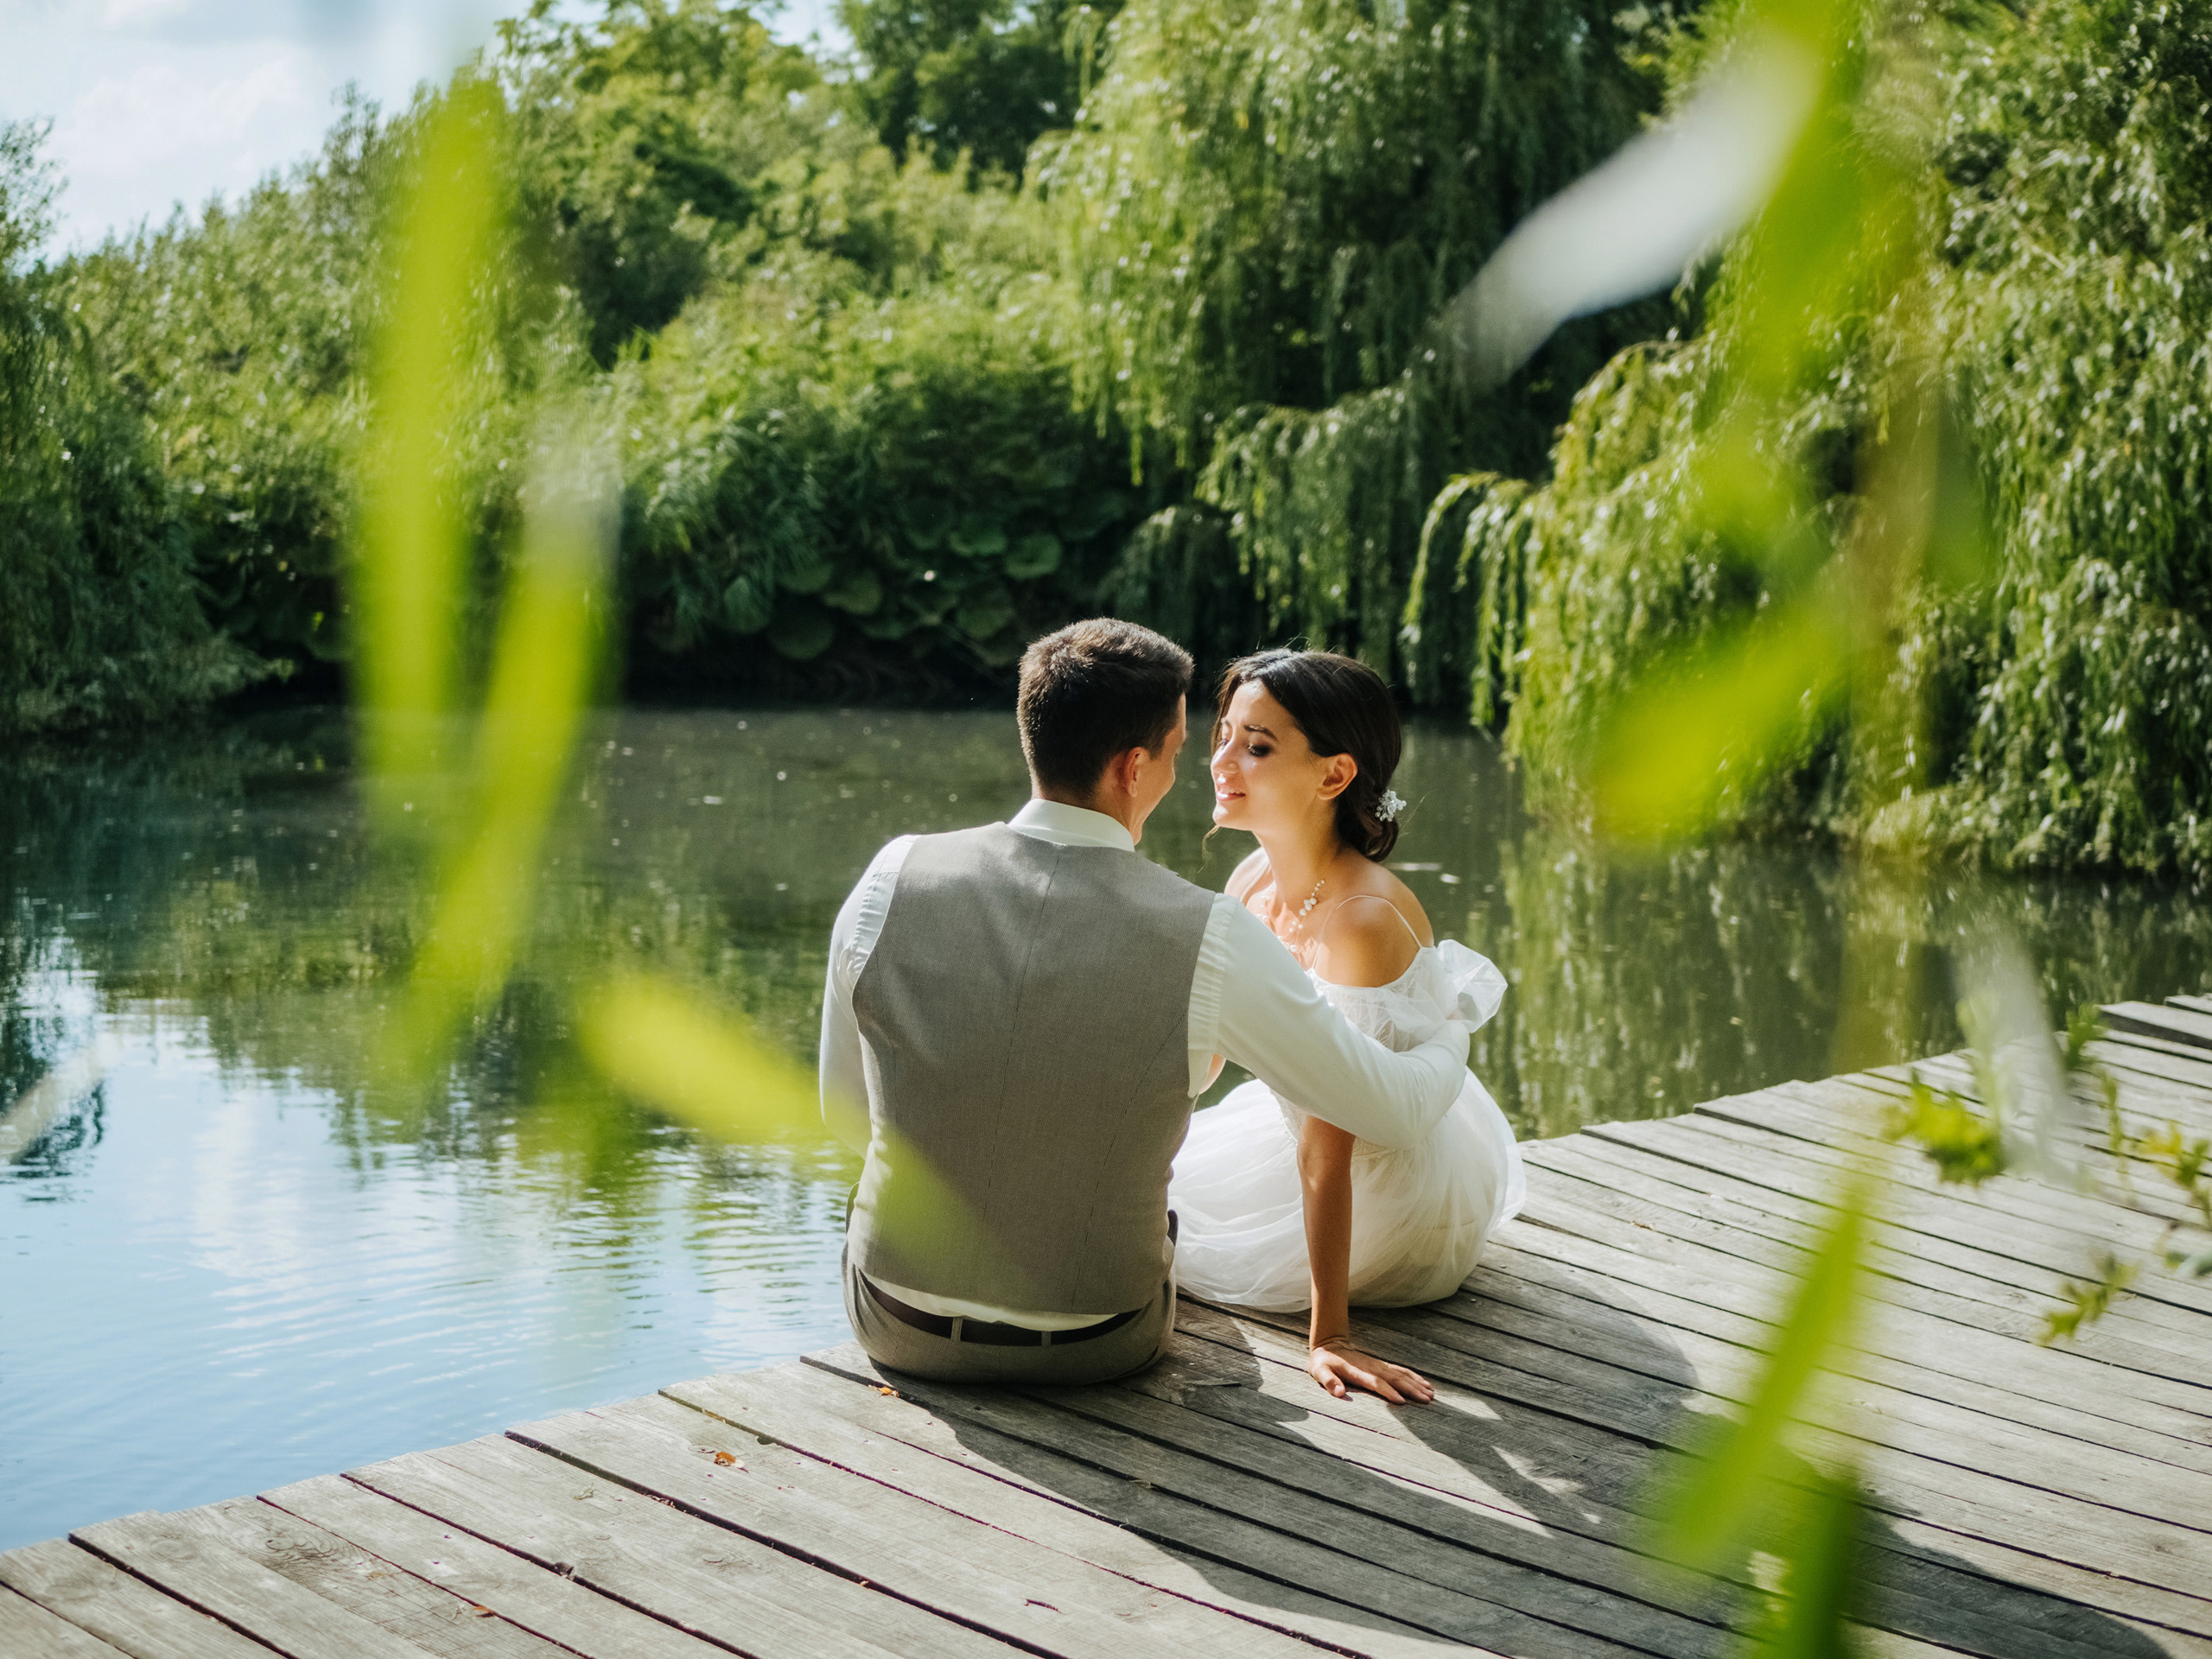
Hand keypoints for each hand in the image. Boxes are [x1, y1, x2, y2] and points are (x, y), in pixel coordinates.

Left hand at [1308, 1338, 1433, 1403]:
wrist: (1330, 1344)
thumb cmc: (1323, 1363)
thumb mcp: (1319, 1371)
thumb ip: (1329, 1381)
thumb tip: (1339, 1392)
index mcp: (1357, 1371)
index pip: (1375, 1383)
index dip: (1388, 1392)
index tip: (1401, 1402)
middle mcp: (1372, 1367)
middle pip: (1394, 1379)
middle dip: (1411, 1389)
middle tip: (1427, 1400)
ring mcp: (1378, 1365)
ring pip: (1401, 1374)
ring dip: (1416, 1383)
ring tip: (1431, 1394)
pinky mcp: (1382, 1365)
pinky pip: (1401, 1371)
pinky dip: (1414, 1377)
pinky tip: (1425, 1384)